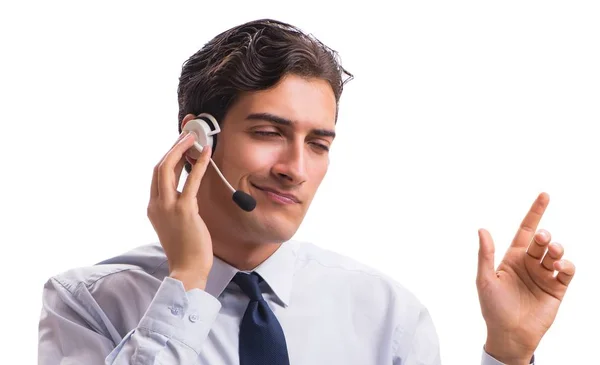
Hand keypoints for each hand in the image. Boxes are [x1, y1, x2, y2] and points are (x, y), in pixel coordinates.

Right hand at [147, 131, 212, 289]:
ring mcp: (168, 207)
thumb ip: (177, 206)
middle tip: (186, 135)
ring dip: (180, 150)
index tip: (180, 146)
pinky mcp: (184, 210)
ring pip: (167, 168)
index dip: (169, 157)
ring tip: (193, 138)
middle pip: (159, 167)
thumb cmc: (186, 248)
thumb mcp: (176, 224)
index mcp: (153, 207)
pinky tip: (207, 154)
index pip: (157, 175)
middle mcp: (156, 204)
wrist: (187, 269)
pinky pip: (191, 181)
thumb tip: (186, 190)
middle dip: (173, 148)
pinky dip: (199, 165)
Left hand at [476, 193, 575, 363]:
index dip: (535, 212)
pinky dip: (567, 265)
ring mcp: (544, 275)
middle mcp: (529, 264)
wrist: (509, 334)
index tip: (544, 195)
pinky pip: (567, 271)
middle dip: (545, 236)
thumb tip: (482, 229)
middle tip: (544, 238)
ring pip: (556, 253)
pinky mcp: (557, 289)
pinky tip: (561, 266)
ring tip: (553, 254)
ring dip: (557, 249)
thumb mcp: (485, 279)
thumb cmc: (493, 307)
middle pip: (542, 241)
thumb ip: (485, 254)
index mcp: (512, 258)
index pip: (526, 230)